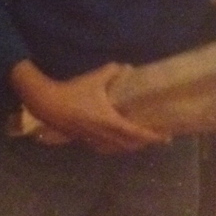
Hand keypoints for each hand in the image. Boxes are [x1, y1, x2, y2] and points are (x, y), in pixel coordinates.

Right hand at [20, 62, 167, 154]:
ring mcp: (94, 140)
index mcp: (111, 122)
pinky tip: (115, 141)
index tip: (166, 138)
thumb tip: (127, 67)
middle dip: (144, 143)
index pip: (138, 133)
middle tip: (155, 137)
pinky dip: (116, 146)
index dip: (153, 136)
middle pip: (130, 145)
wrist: (48, 105)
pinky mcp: (85, 140)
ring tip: (138, 139)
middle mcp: (105, 135)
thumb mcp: (94, 78)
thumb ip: (112, 71)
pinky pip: (106, 148)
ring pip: (118, 149)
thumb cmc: (73, 92)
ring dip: (131, 146)